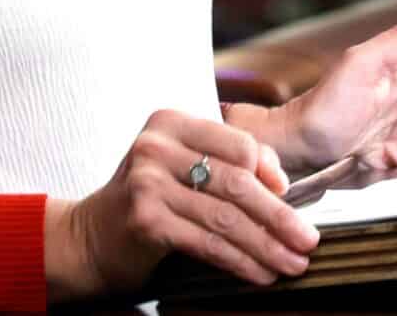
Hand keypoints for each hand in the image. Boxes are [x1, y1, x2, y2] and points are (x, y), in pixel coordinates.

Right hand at [44, 109, 321, 300]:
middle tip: (307, 241)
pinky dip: (239, 261)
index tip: (293, 199)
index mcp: (172, 123)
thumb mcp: (183, 167)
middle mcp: (157, 147)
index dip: (271, 173)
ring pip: (225, 217)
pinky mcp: (145, 220)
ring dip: (265, 245)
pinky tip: (259, 273)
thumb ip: (229, 162)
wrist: (89, 239)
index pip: (239, 143)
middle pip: (237, 182)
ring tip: (291, 264)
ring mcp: (147, 183)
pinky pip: (206, 243)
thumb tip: (281, 181)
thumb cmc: (147, 200)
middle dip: (279, 216)